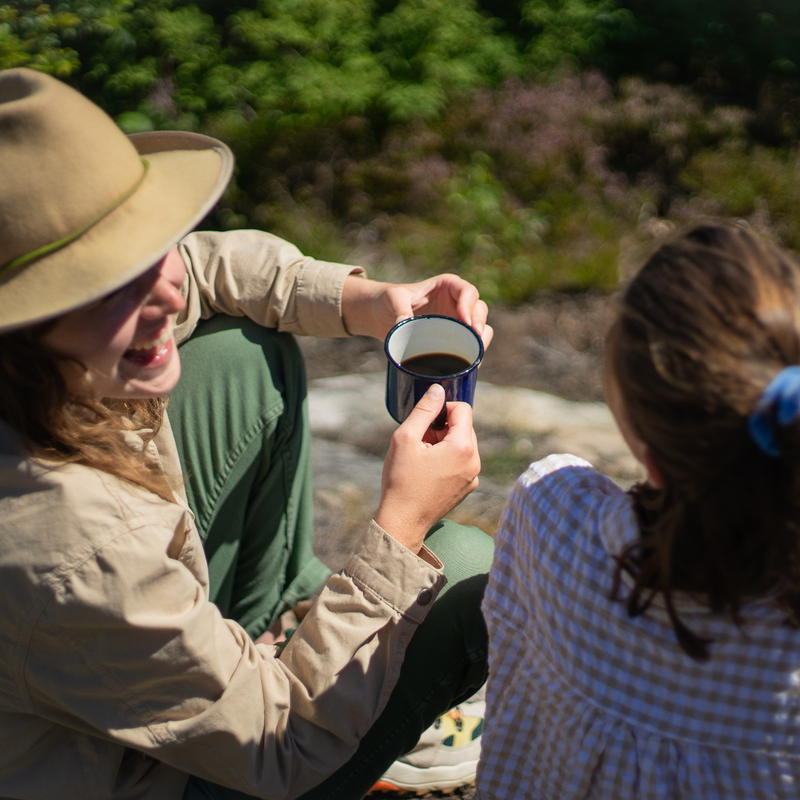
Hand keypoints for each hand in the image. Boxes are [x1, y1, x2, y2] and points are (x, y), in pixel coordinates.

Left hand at [342, 274, 493, 349]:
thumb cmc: (388, 300)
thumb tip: (403, 324)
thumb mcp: (393, 298)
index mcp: (447, 286)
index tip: (464, 322)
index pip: (467, 292)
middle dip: (479, 325)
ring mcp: (457, 322)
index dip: (470, 306)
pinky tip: (469, 366)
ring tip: (475, 355)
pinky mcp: (454, 340)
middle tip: (474, 340)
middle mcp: (457, 303)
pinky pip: (470, 347)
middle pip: (479, 310)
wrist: (381, 316)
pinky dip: (473, 355)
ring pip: (480, 329)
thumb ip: (400, 307)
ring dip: (481, 341)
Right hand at [375, 385, 479, 553]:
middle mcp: (475, 462)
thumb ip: (424, 411)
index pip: (463, 409)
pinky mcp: (468, 488)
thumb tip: (437, 390)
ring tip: (422, 458)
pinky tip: (428, 471)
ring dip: (444, 443)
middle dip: (443, 428)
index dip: (442, 409)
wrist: (403, 521)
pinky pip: (463, 462)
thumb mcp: (406, 438)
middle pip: (464, 427)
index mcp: (463, 447)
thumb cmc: (401, 480)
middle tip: (420, 441)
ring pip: (463, 445)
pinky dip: (448, 460)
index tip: (425, 422)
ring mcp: (473, 477)